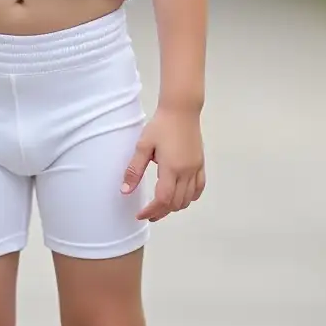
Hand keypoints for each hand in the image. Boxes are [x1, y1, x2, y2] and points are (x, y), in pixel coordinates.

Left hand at [121, 107, 205, 221]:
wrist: (181, 110)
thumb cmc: (160, 126)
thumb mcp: (143, 146)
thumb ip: (134, 170)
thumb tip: (125, 191)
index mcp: (171, 168)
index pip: (163, 199)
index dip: (151, 211)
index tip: (140, 215)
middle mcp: (186, 172)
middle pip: (176, 203)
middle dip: (161, 211)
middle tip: (148, 212)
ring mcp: (196, 168)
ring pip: (188, 198)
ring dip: (175, 206)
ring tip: (161, 206)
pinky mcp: (200, 164)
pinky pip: (199, 188)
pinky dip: (190, 197)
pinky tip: (181, 196)